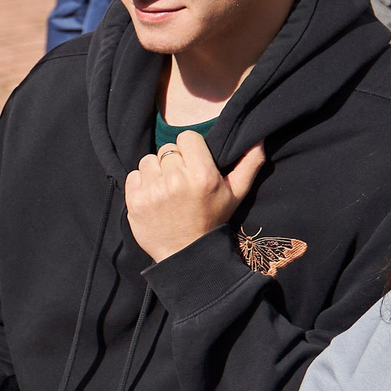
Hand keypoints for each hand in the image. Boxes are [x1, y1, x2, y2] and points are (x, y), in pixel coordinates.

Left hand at [124, 130, 265, 262]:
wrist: (186, 253)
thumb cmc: (212, 220)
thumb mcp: (237, 193)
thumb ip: (250, 164)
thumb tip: (257, 138)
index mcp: (202, 175)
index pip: (187, 137)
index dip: (189, 148)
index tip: (192, 162)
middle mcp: (176, 180)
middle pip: (167, 149)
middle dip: (173, 162)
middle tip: (181, 181)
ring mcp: (153, 191)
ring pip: (148, 160)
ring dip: (156, 171)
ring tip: (167, 189)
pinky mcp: (135, 201)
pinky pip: (133, 175)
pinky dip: (141, 183)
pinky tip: (154, 197)